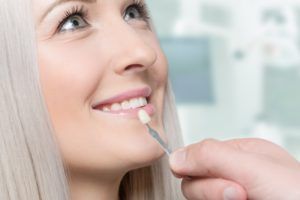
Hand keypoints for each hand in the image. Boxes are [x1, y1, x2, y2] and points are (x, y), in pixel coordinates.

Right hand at [169, 138, 299, 199]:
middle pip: (195, 180)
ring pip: (200, 198)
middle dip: (212, 189)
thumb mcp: (253, 167)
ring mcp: (234, 196)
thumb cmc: (297, 195)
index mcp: (241, 154)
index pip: (197, 155)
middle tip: (239, 194)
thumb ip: (211, 156)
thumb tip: (175, 157)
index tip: (211, 176)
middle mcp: (236, 175)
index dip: (197, 167)